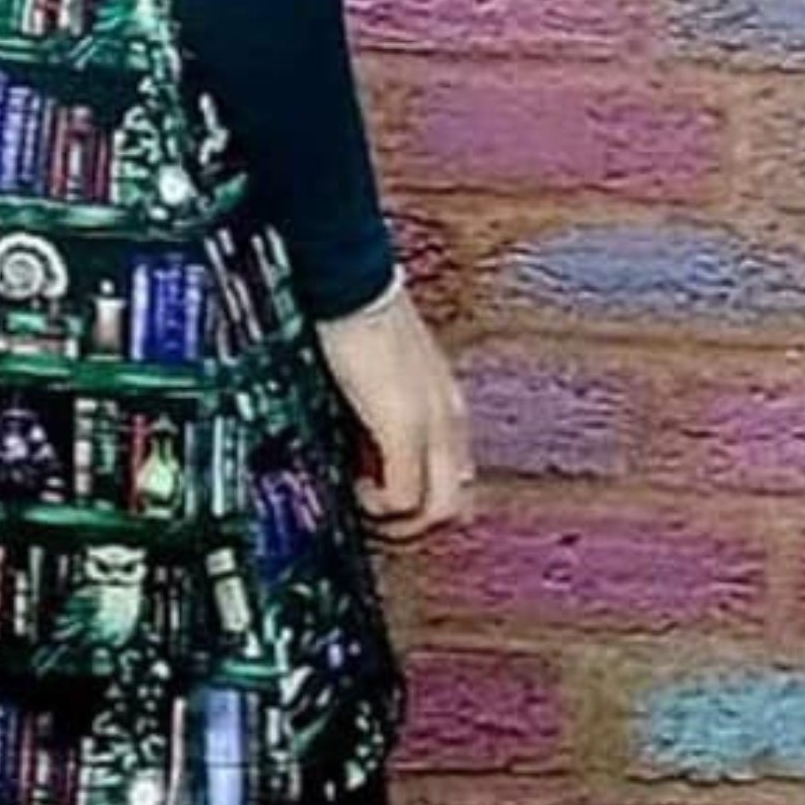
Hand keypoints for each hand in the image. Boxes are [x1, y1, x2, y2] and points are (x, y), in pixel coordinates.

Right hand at [314, 278, 475, 544]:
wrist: (349, 277)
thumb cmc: (357, 313)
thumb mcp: (377, 375)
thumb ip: (381, 411)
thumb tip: (361, 447)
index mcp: (445, 406)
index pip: (455, 480)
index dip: (419, 504)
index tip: (381, 502)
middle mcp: (449, 420)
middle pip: (455, 506)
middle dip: (413, 526)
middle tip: (372, 518)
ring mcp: (431, 425)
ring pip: (439, 512)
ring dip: (398, 524)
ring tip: (362, 505)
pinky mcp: (404, 426)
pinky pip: (405, 497)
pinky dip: (379, 508)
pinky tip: (355, 488)